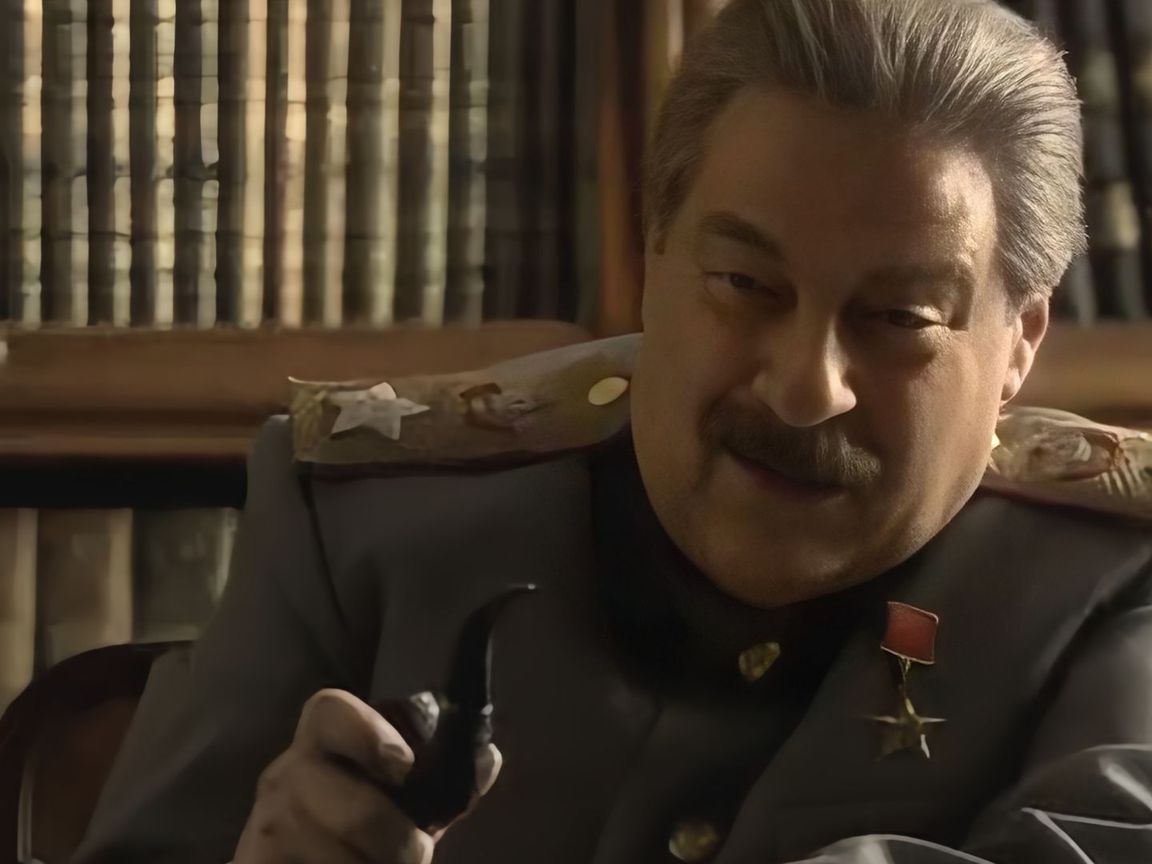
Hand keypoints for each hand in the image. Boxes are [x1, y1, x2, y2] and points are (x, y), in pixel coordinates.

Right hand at [234, 689, 500, 863]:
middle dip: (399, 844)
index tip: (404, 767)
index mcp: (319, 744)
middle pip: (356, 808)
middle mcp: (283, 776)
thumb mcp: (398, 802)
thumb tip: (487, 758)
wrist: (288, 861)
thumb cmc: (349, 829)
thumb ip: (440, 782)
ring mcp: (265, 827)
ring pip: (340, 858)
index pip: (329, 711)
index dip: (370, 734)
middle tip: (414, 856)